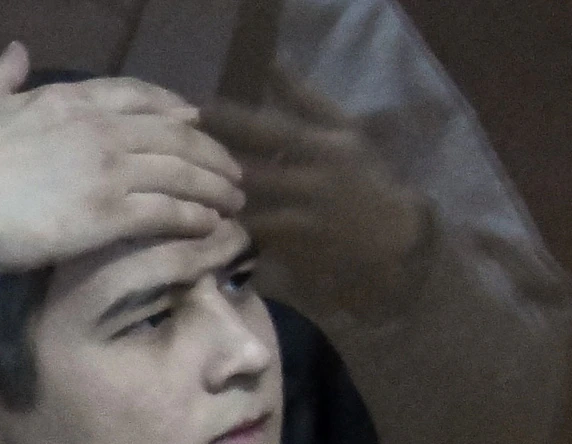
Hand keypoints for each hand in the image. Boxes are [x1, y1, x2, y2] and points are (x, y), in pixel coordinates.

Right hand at [0, 42, 245, 271]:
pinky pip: (168, 211)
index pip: (138, 96)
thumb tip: (16, 49)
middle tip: (233, 172)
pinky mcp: (111, 213)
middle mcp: (100, 129)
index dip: (174, 108)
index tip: (196, 120)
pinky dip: (196, 217)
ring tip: (235, 202)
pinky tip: (212, 226)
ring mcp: (109, 170)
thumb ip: (0, 76)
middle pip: (175, 134)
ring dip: (215, 187)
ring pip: (180, 172)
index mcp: (70, 100)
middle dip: (210, 153)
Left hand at [200, 66, 428, 305]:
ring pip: (254, 212)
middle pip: (255, 173)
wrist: (393, 234)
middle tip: (178, 155)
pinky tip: (209, 225)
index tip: (195, 110)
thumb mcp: (344, 131)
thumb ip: (306, 100)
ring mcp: (307, 220)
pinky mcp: (301, 252)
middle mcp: (313, 183)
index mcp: (323, 147)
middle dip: (215, 165)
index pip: (270, 129)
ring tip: (186, 192)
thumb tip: (272, 65)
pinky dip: (235, 233)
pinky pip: (261, 242)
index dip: (231, 119)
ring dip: (221, 203)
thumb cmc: (363, 175)